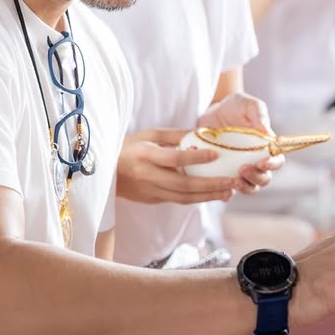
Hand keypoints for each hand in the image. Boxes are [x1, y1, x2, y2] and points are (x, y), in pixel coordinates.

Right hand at [116, 129, 236, 204]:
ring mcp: (149, 192)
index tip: (216, 154)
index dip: (196, 158)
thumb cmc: (128, 147)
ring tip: (228, 192)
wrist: (102, 171)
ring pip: (183, 198)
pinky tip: (211, 195)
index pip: (174, 159)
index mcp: (145, 156)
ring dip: (208, 196)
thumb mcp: (148, 135)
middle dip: (210, 185)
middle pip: (183, 185)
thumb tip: (201, 134)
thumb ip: (174, 135)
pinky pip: (177, 200)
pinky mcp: (151, 200)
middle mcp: (148, 176)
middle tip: (231, 182)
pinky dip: (196, 198)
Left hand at [198, 93, 282, 194]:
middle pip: (264, 179)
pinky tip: (221, 189)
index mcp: (266, 146)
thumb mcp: (248, 105)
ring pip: (249, 187)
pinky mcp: (224, 173)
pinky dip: (226, 193)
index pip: (277, 161)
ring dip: (245, 187)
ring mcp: (240, 169)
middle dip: (256, 178)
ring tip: (234, 181)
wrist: (212, 110)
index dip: (273, 165)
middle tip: (242, 169)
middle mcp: (255, 161)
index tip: (262, 161)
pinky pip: (227, 189)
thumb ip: (259, 115)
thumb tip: (268, 133)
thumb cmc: (235, 106)